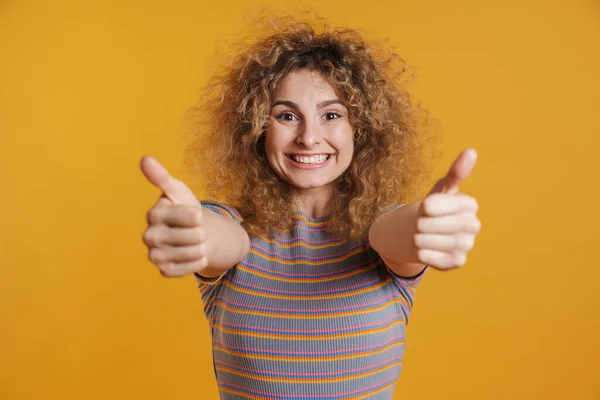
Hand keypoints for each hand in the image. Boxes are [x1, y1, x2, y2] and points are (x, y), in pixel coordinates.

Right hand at [140, 156, 207, 276]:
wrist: (192, 233)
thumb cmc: (185, 209)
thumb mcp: (178, 191)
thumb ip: (162, 177)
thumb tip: (145, 159)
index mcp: (154, 213)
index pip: (190, 217)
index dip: (198, 216)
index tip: (195, 215)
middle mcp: (149, 235)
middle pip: (193, 237)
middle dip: (201, 233)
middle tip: (195, 230)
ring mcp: (154, 254)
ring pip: (190, 253)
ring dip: (200, 248)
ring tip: (196, 242)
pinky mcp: (163, 269)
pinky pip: (187, 269)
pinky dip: (196, 262)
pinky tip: (194, 255)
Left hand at [415, 148, 481, 269]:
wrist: (421, 231)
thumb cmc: (432, 208)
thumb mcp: (440, 189)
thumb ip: (455, 172)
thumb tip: (472, 151)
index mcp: (470, 205)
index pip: (454, 205)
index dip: (435, 207)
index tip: (424, 207)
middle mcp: (473, 225)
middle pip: (448, 226)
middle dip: (426, 224)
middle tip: (418, 224)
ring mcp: (467, 245)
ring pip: (444, 243)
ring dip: (424, 239)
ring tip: (418, 236)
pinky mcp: (458, 262)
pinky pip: (441, 260)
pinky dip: (426, 254)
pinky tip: (422, 249)